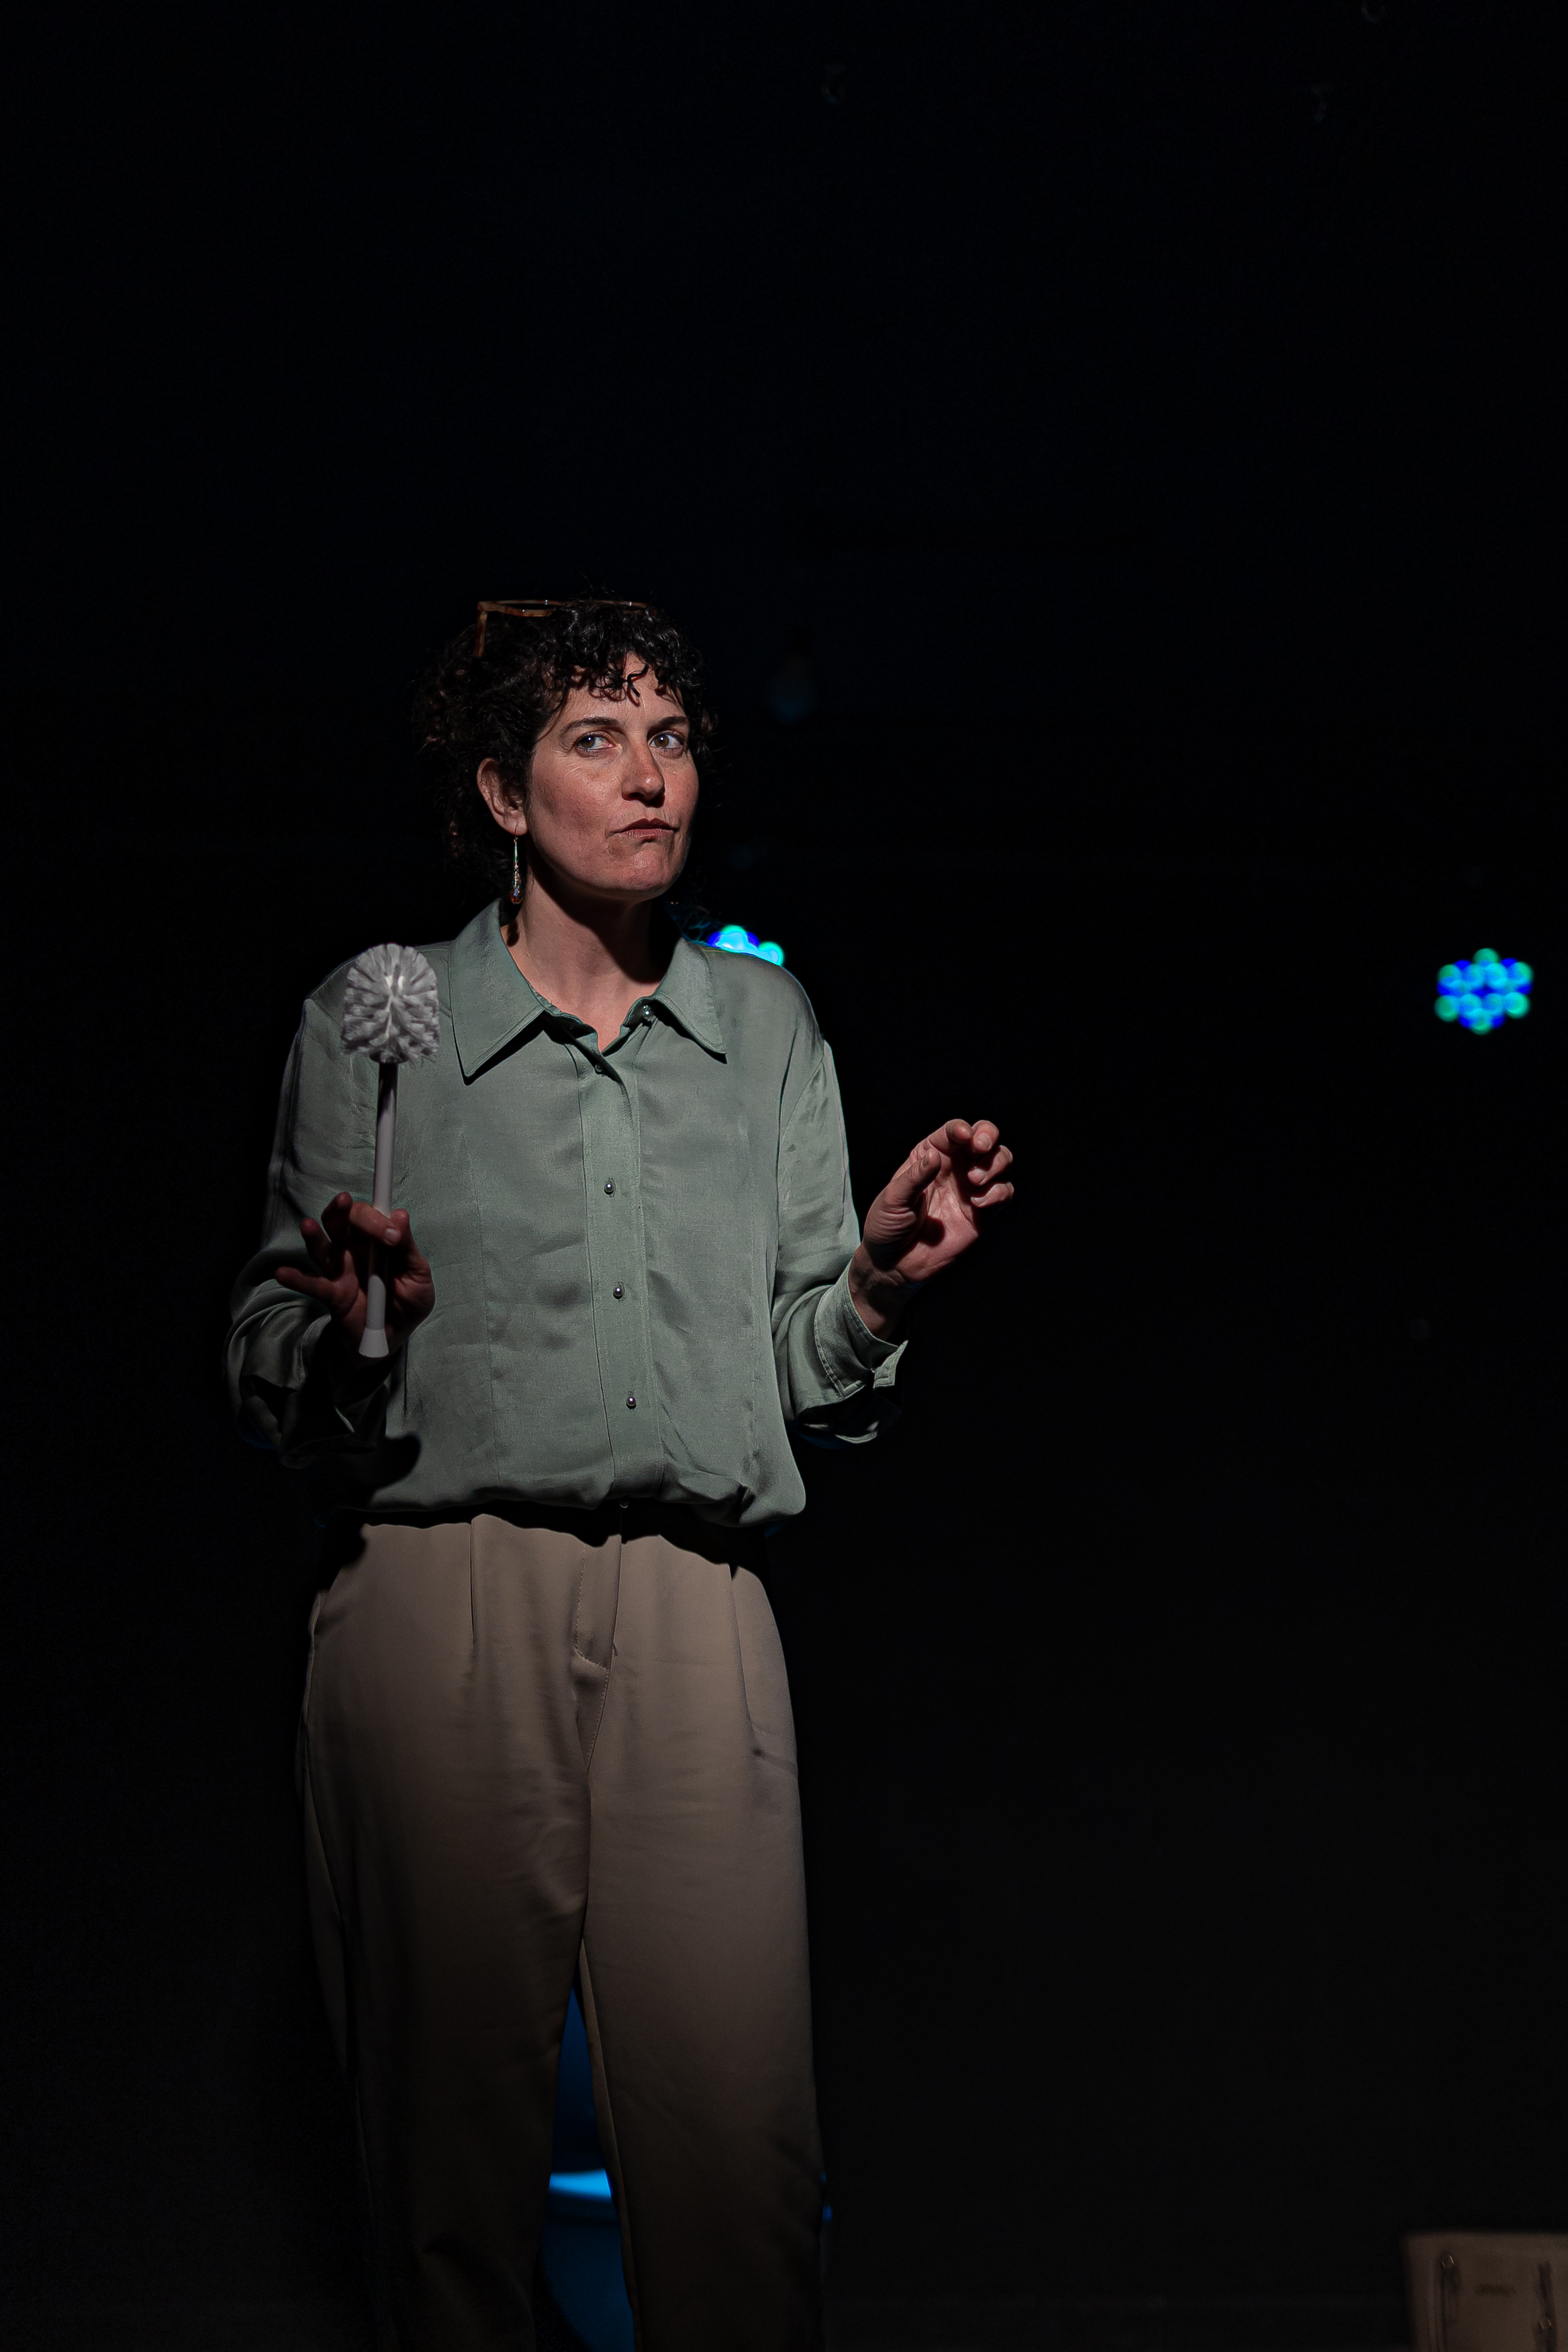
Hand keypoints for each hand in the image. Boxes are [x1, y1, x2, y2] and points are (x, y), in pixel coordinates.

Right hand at [274, 1192, 434, 1357]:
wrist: (392, 1338)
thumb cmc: (407, 1302)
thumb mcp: (418, 1276)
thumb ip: (408, 1249)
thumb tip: (401, 1215)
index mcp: (378, 1241)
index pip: (371, 1216)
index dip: (376, 1217)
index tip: (390, 1234)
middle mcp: (355, 1249)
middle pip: (342, 1222)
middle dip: (343, 1212)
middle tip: (346, 1205)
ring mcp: (340, 1270)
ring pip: (322, 1247)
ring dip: (314, 1235)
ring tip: (306, 1225)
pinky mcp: (331, 1294)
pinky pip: (313, 1285)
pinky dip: (297, 1279)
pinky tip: (283, 1274)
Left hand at [849, 1118, 1013, 1337]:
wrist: (895, 1264)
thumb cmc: (888, 1226)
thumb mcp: (893, 1199)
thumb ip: (915, 1177)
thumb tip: (936, 1157)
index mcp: (930, 1156)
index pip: (952, 1132)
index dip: (961, 1128)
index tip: (963, 1136)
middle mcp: (954, 1167)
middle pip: (984, 1137)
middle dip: (988, 1136)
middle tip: (980, 1148)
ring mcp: (970, 1188)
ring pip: (1000, 1160)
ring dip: (995, 1163)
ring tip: (975, 1180)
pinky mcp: (983, 1212)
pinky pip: (1004, 1193)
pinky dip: (999, 1192)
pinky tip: (977, 1203)